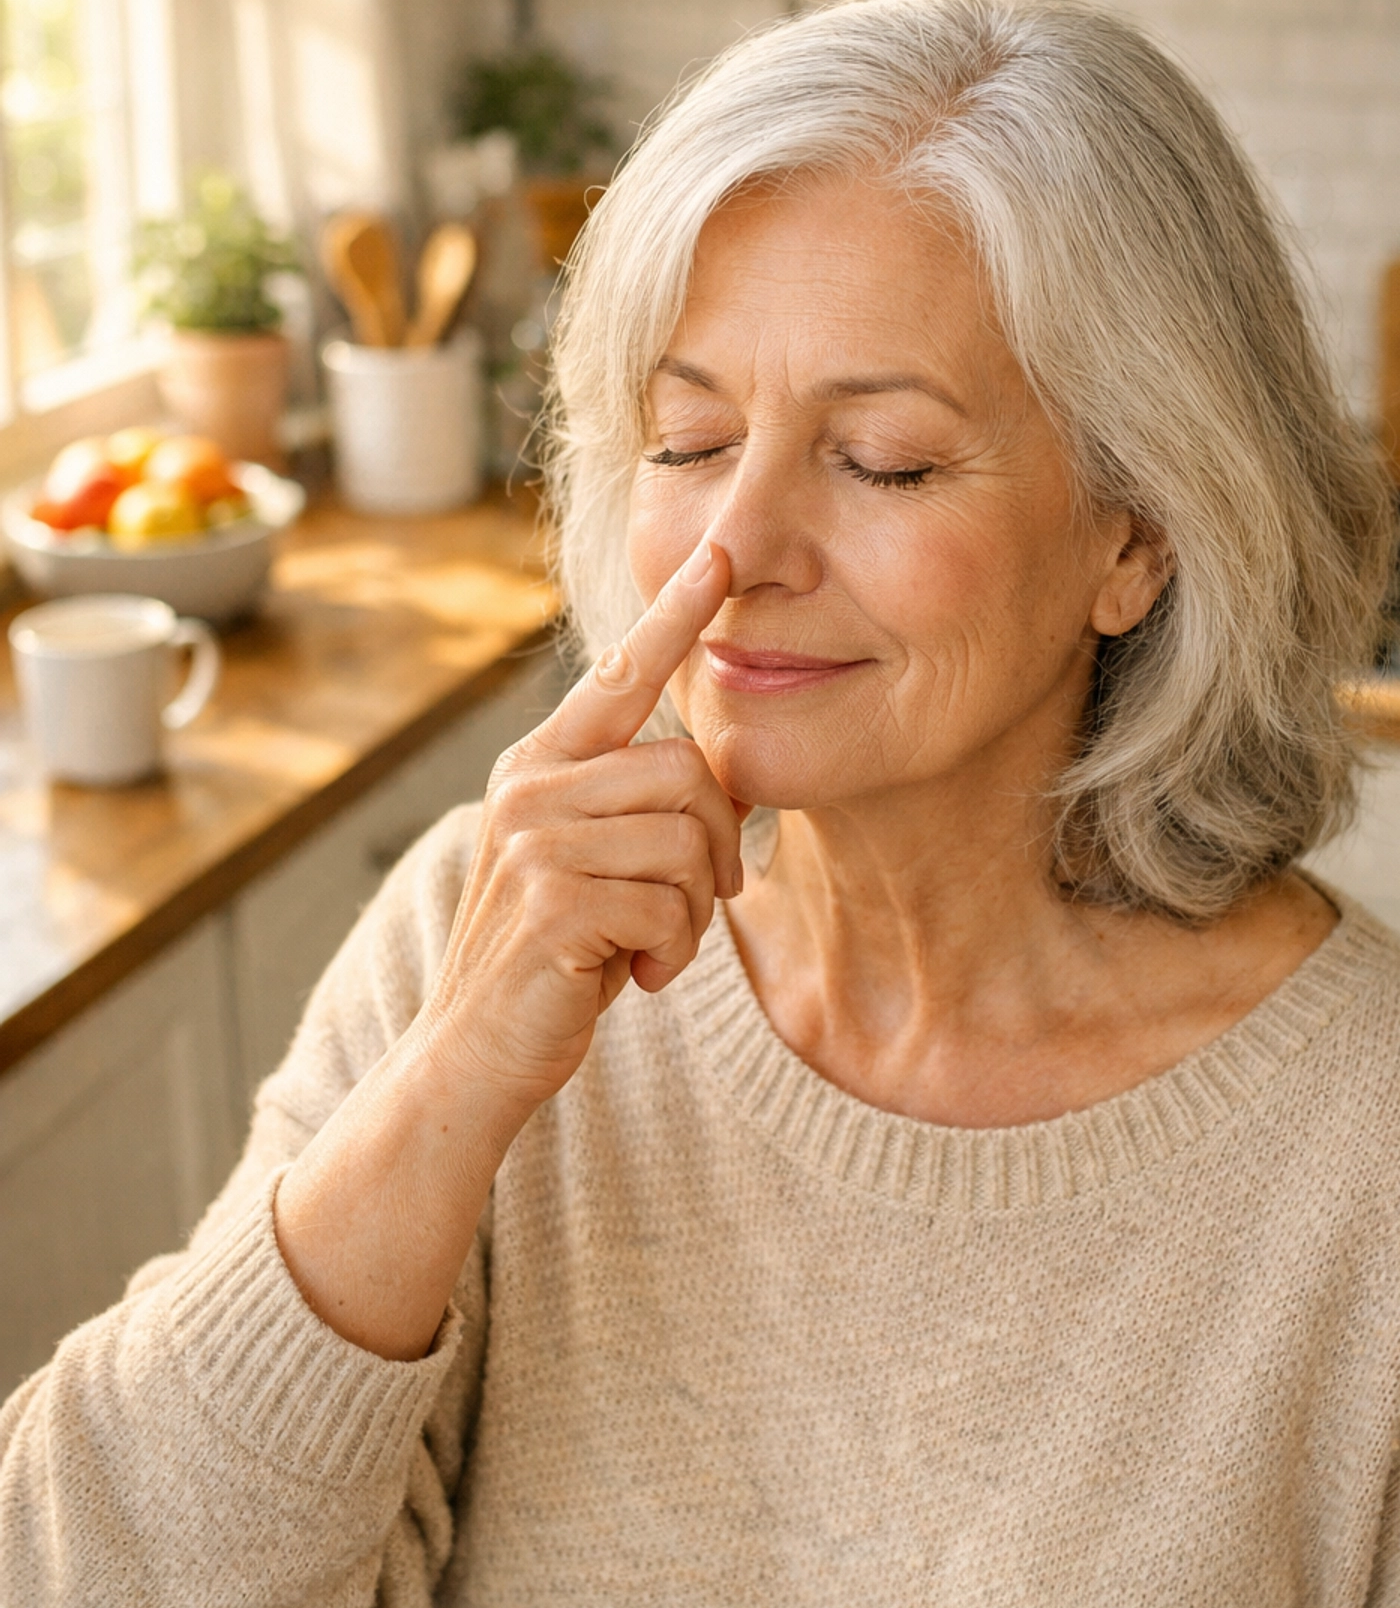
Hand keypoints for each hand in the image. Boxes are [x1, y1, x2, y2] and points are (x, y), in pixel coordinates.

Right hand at [415, 537, 741, 1114]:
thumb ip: (626, 808)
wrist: (473, 1052)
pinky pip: (671, 908)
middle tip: (695, 906)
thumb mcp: (585, 863)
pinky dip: (671, 955)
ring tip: (646, 949)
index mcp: (539, 763)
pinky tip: (630, 978)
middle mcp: (530, 786)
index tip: (716, 555)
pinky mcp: (552, 902)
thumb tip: (713, 780)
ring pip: (687, 843)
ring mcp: (535, 841)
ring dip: (692, 915)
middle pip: (689, 774)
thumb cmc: (551, 958)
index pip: (619, 674)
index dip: (673, 615)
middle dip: (717, 850)